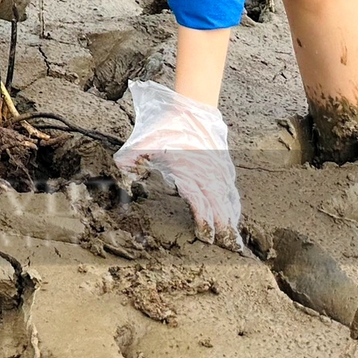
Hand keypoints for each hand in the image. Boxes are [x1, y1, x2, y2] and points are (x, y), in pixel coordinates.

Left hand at [114, 80, 242, 247]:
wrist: (192, 107)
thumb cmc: (167, 126)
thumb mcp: (143, 140)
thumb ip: (131, 158)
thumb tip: (122, 171)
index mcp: (189, 171)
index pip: (200, 202)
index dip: (204, 222)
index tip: (207, 238)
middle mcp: (208, 174)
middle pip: (219, 207)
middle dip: (224, 229)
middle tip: (230, 249)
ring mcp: (219, 170)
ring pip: (228, 200)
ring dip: (231, 220)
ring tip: (235, 240)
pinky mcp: (225, 166)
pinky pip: (232, 190)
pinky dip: (234, 205)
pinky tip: (233, 215)